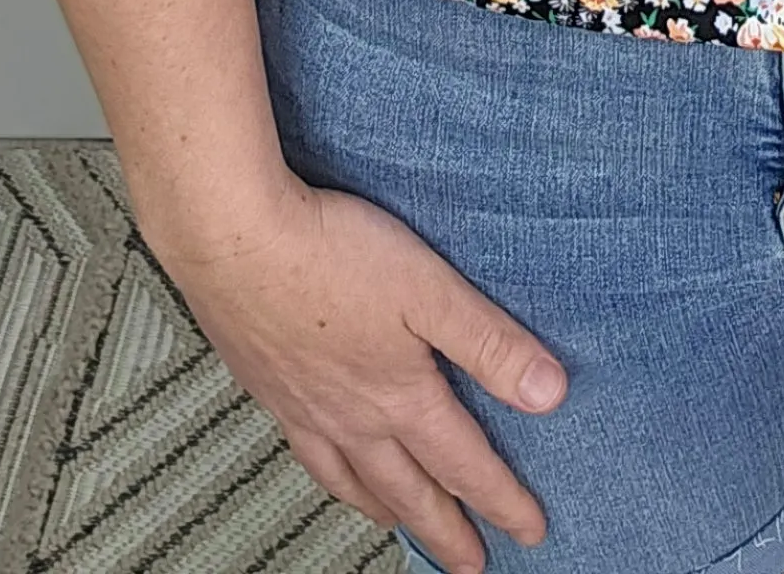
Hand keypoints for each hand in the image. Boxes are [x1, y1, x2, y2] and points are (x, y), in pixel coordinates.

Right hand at [153, 172, 567, 571]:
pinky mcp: (269, 388)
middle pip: (410, 489)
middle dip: (447, 529)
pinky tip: (330, 465)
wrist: (234, 241)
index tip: (531, 532)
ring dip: (388, 510)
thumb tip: (550, 396)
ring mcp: (306, 408)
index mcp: (400, 396)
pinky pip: (309, 456)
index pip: (463, 462)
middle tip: (471, 565)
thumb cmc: (333, 254)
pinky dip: (332, 479)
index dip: (502, 500)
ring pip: (355, 481)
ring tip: (403, 526)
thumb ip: (489, 342)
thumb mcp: (430, 289)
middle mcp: (353, 418)